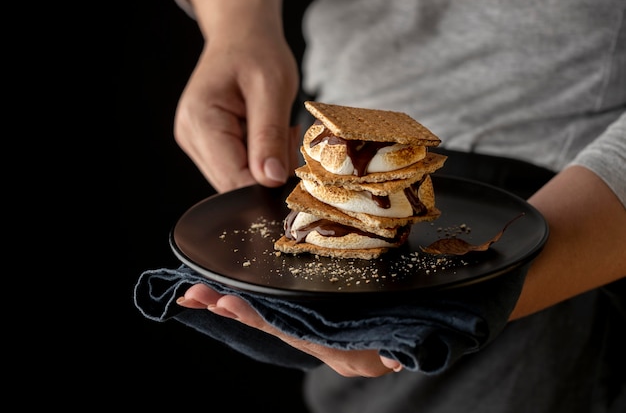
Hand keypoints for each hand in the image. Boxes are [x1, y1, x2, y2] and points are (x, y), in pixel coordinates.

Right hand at [175, 0, 300, 192]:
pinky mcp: (209, 147)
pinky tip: (266, 133)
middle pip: (235, 184)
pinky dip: (261, 158)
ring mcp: (197, 144)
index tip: (294, 163)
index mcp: (200, 121)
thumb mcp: (273, 88)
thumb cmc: (257, 52)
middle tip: (286, 134)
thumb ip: (269, 136)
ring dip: (267, 164)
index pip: (234, 179)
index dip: (267, 182)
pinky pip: (239, 169)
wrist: (242, 37)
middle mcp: (191, 137)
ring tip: (275, 128)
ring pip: (239, 179)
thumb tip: (271, 180)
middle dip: (269, 171)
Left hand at [177, 283, 403, 376]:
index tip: (226, 304)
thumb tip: (393, 357)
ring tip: (198, 295)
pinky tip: (228, 296)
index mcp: (335, 348)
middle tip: (193, 295)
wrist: (414, 336)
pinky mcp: (312, 322)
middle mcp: (317, 342)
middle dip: (229, 309)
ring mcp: (313, 333)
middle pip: (267, 324)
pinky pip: (276, 314)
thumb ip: (395, 350)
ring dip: (233, 306)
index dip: (257, 318)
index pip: (287, 331)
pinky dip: (251, 305)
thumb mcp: (403, 346)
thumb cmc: (409, 333)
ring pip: (267, 318)